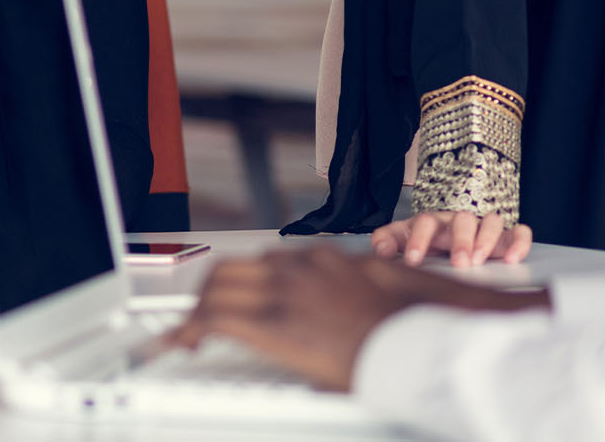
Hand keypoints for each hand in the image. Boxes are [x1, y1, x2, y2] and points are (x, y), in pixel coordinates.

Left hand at [165, 246, 546, 391]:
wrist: (419, 345)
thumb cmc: (410, 329)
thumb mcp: (385, 294)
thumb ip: (357, 291)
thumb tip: (356, 302)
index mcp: (323, 260)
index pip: (266, 261)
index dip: (242, 282)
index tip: (232, 296)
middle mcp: (298, 267)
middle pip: (234, 267)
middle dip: (211, 291)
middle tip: (198, 316)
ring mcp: (285, 291)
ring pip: (220, 284)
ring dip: (200, 308)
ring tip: (189, 332)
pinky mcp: (276, 322)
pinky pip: (218, 316)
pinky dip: (192, 327)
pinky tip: (184, 342)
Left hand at [371, 211, 532, 267]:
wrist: (444, 241)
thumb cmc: (423, 242)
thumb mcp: (402, 240)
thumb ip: (387, 241)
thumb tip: (381, 252)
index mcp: (432, 222)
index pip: (425, 222)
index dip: (419, 240)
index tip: (414, 261)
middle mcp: (458, 221)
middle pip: (462, 220)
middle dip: (461, 241)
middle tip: (460, 264)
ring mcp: (483, 227)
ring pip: (490, 221)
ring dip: (487, 239)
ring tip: (482, 261)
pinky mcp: (504, 238)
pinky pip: (518, 231)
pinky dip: (518, 241)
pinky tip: (513, 258)